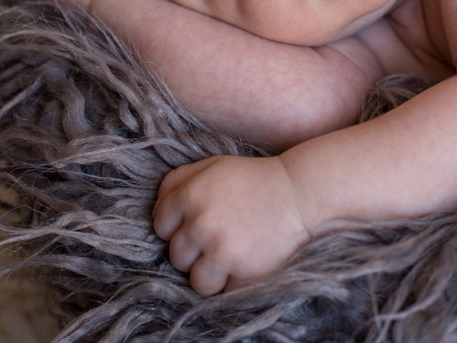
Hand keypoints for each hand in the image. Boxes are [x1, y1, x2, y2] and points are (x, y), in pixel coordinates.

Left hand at [152, 155, 311, 294]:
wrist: (300, 194)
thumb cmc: (254, 180)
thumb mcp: (213, 166)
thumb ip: (179, 181)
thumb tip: (157, 208)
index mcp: (190, 195)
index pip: (161, 225)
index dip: (177, 226)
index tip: (197, 224)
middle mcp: (201, 224)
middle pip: (176, 256)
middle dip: (195, 251)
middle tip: (219, 237)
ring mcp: (222, 251)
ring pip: (197, 281)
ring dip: (212, 273)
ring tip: (231, 255)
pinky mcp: (244, 273)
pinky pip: (226, 291)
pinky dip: (236, 281)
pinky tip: (248, 260)